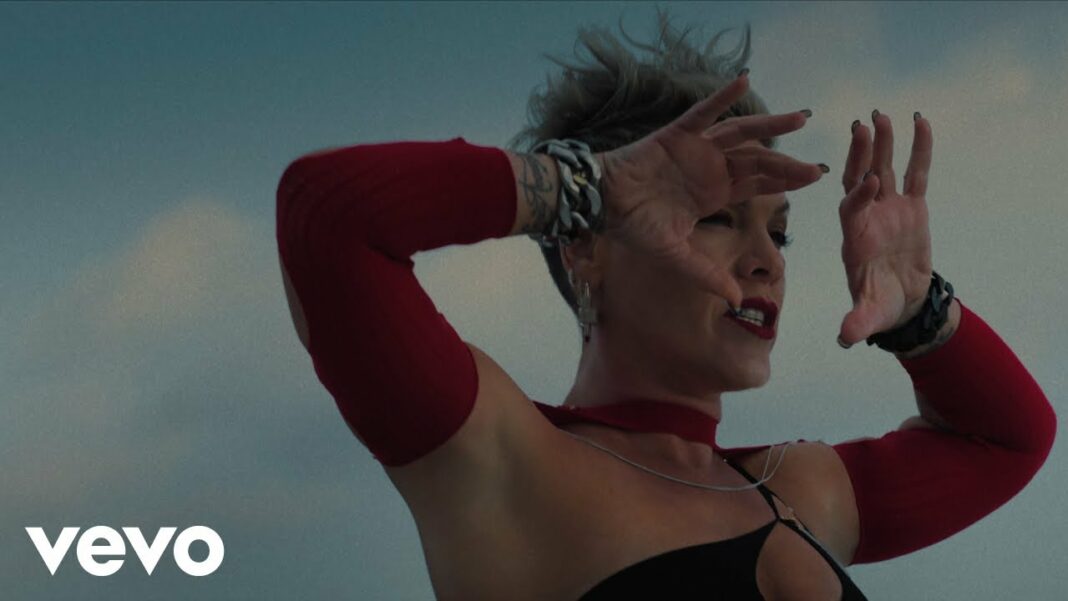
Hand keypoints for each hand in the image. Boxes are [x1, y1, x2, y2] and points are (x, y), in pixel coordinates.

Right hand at [595, 72, 825, 309]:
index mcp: (713, 193)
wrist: (601, 204)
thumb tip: (737, 300)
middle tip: (815, 165)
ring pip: (741, 132)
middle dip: (786, 163)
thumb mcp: (677, 255)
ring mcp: (696, 148)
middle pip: (757, 160)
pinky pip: (704, 112)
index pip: (757, 184)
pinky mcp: (678, 133)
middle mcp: (710, 168)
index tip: (815, 179)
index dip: (785, 181)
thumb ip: (707, 274)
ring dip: (770, 123)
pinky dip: (723, 97)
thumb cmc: (634, 226)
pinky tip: (744, 82)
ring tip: (801, 117)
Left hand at [836, 111, 933, 347]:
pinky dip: (918, 149)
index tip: (869, 181)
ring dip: (882, 143)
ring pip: (883, 169)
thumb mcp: (869, 316)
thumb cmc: (879, 307)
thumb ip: (857, 323)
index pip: (851, 210)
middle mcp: (866, 218)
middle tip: (861, 126)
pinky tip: (920, 121)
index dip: (858, 196)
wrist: (902, 303)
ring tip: (882, 114)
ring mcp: (889, 209)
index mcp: (853, 239)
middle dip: (859, 155)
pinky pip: (916, 173)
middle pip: (858, 180)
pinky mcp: (912, 207)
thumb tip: (845, 339)